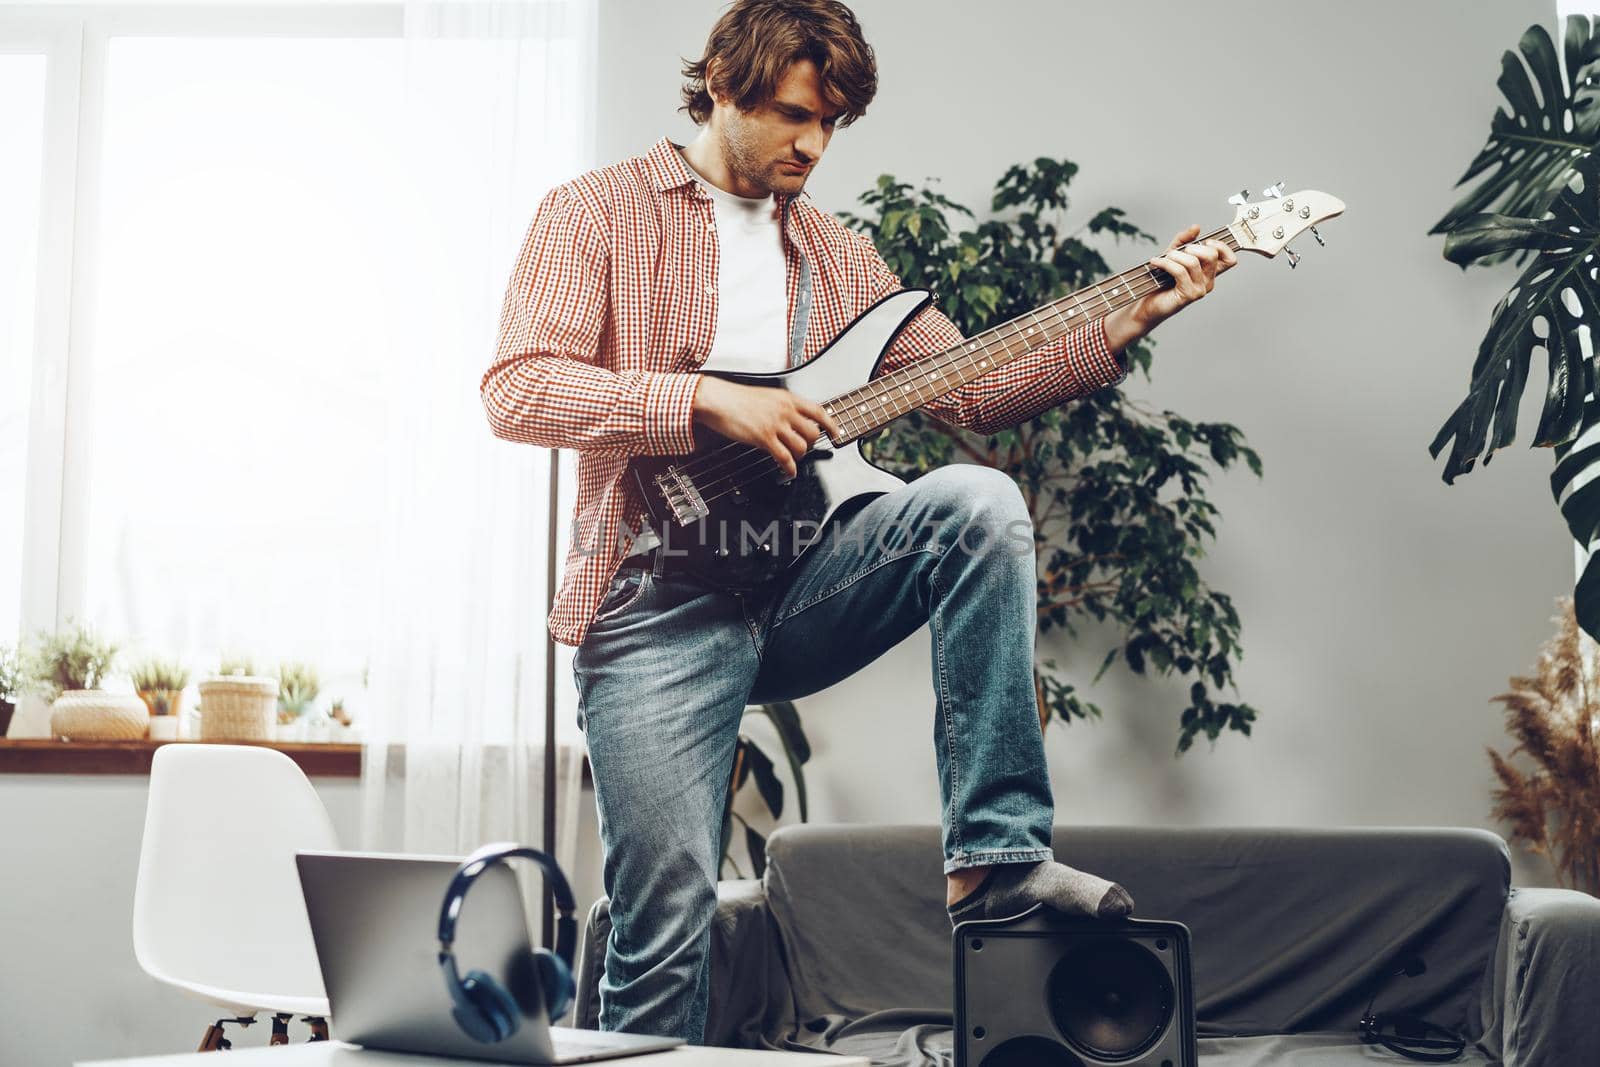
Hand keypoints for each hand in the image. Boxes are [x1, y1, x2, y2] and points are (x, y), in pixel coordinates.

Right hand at [691, 376, 842, 478]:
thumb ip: (783, 406)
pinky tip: (789, 471)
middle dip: (811, 444)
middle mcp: (785, 411)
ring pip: (801, 447)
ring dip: (799, 456)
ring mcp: (776, 425)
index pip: (818, 411)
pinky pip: (785, 458)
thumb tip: (794, 418)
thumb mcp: (767, 396)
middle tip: (805, 447)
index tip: (836, 433)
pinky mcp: (764, 439)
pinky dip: (790, 468)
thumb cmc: (737, 398)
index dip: (831, 424)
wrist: (718, 399)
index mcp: (787, 398)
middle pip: (812, 433)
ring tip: (793, 458)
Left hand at [1129, 224, 1236, 332]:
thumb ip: (1184, 240)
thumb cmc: (1161, 281)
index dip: (1221, 246)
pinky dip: (1165, 263)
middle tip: (1176, 253)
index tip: (1205, 242)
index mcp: (1210, 272)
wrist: (1147, 303)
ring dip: (1174, 255)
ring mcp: (1200, 290)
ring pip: (1193, 262)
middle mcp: (1208, 282)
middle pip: (1211, 255)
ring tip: (1163, 258)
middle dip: (1191, 247)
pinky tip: (1155, 262)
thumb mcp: (1173, 254)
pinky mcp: (1188, 295)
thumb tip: (1196, 227)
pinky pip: (1180, 271)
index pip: (1230, 259)